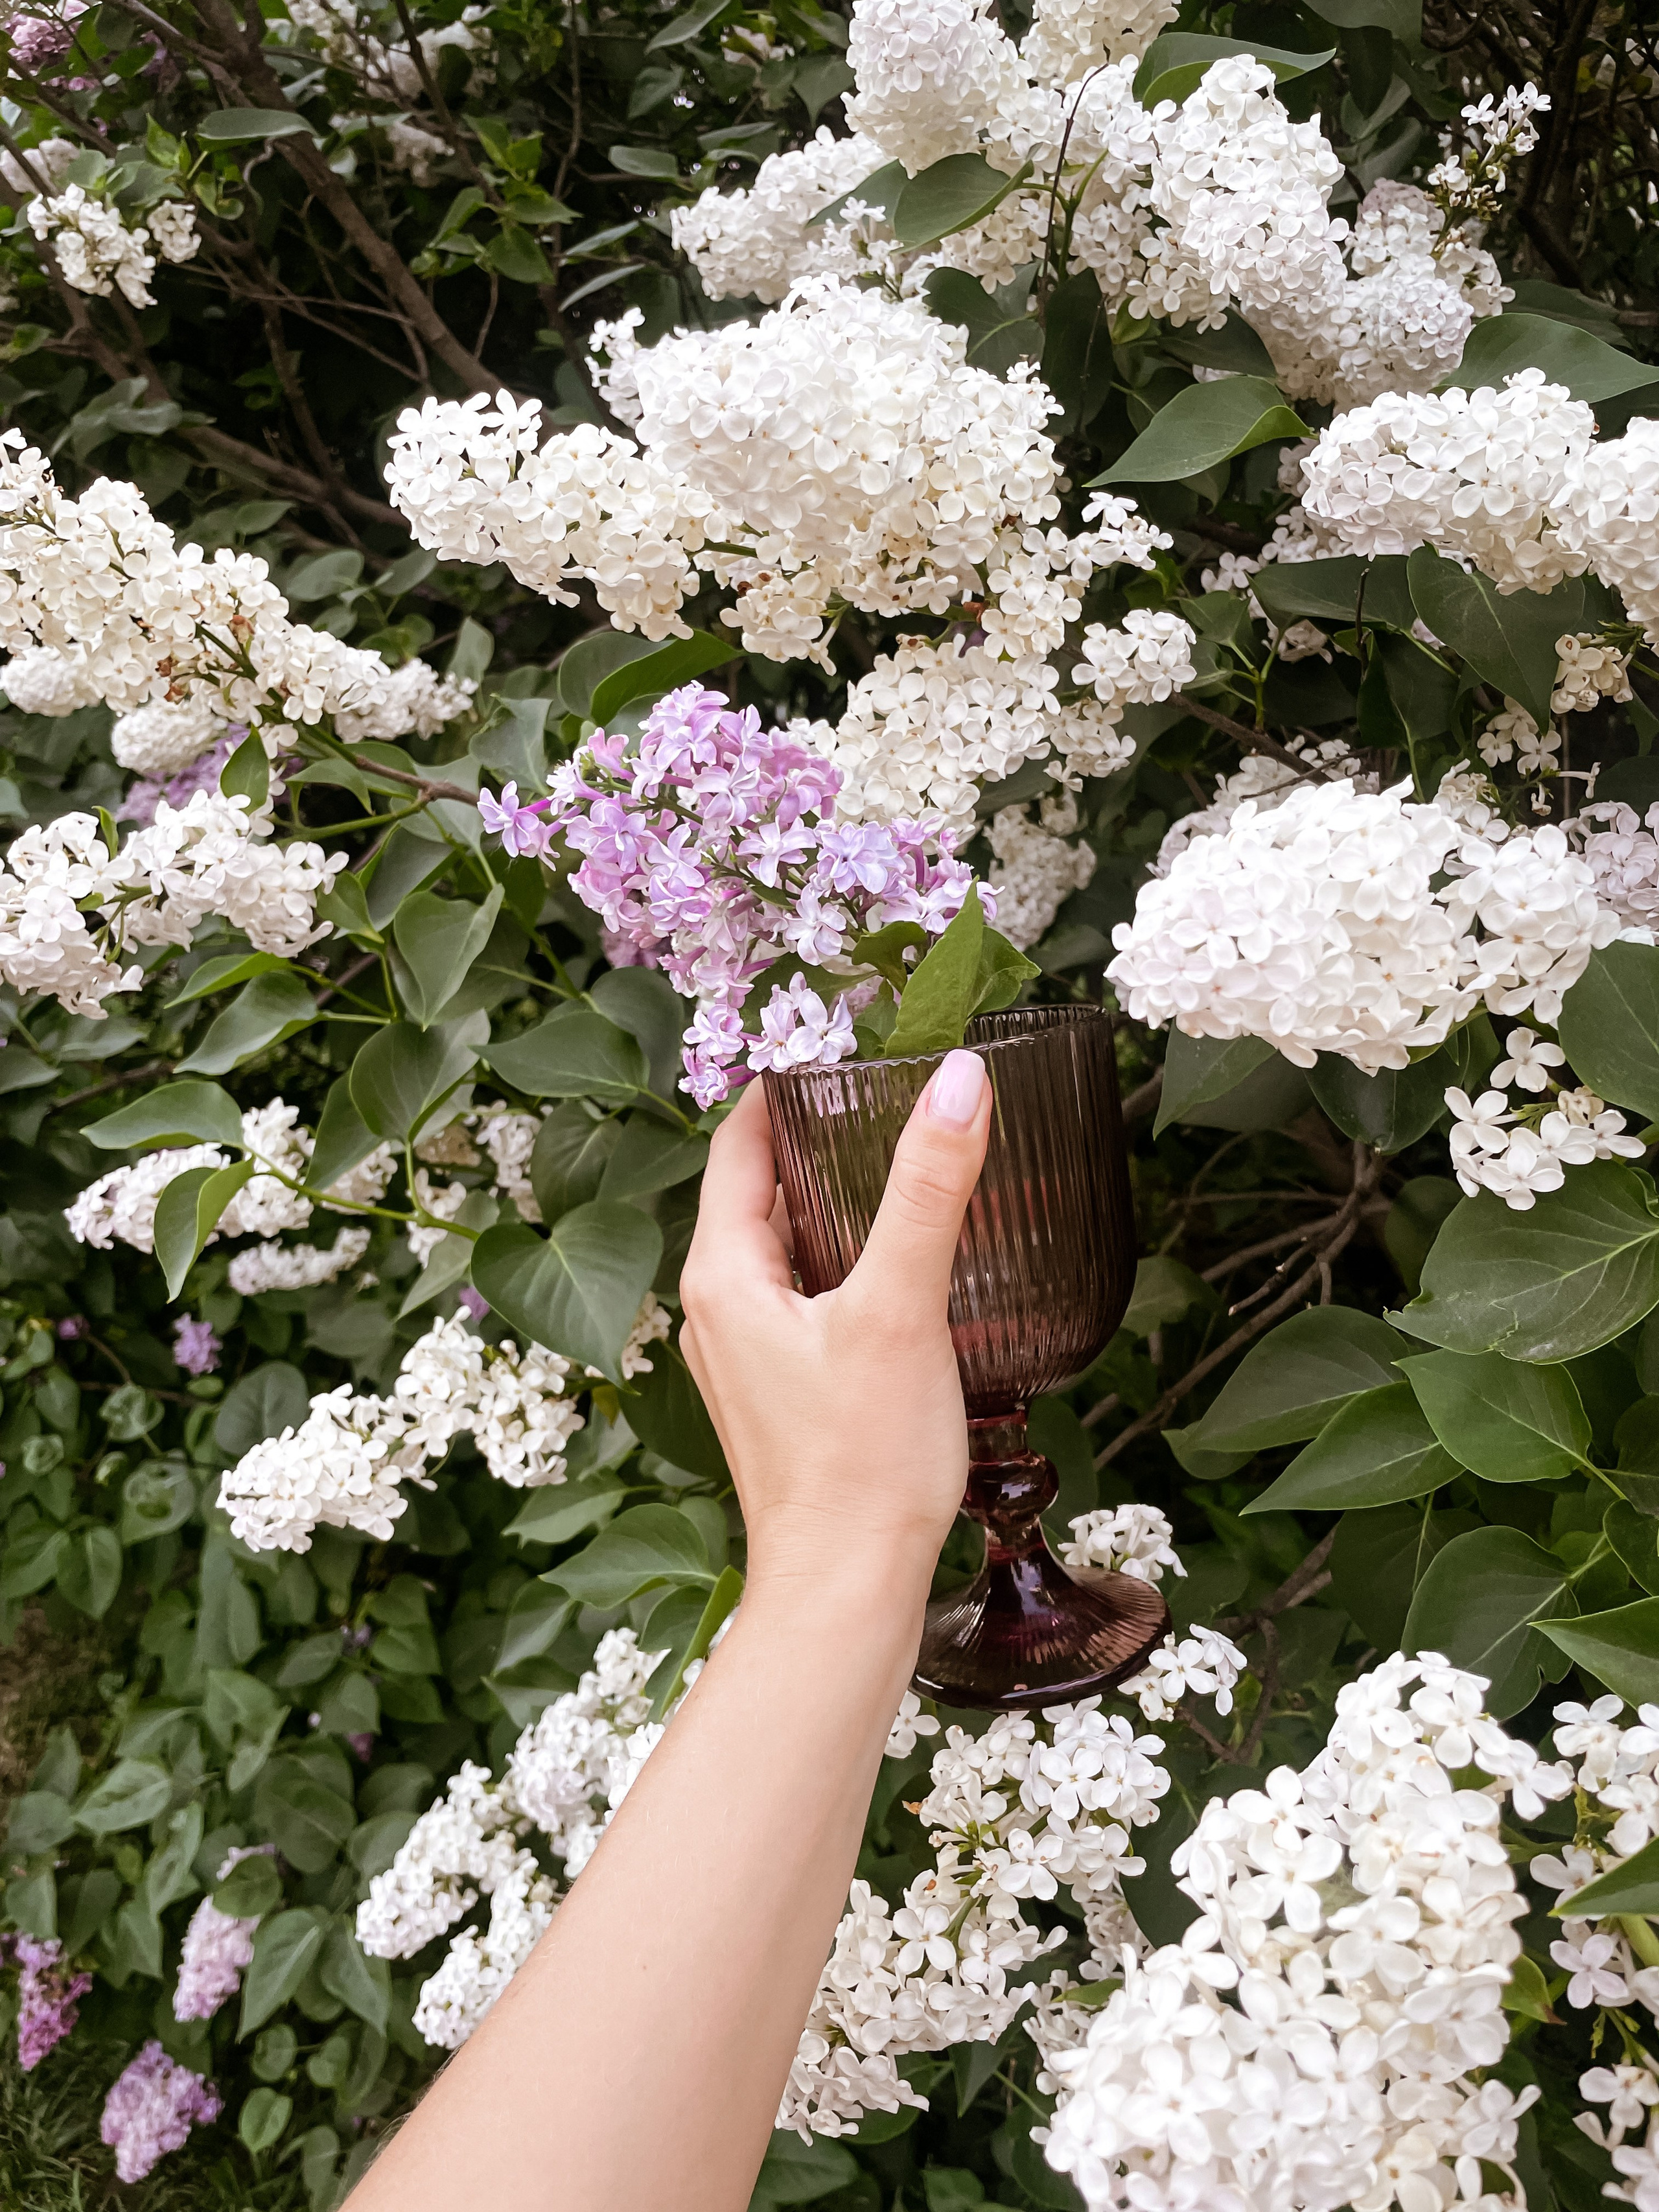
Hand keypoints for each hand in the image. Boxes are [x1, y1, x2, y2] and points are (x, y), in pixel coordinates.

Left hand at [680, 1049, 991, 1599]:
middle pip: (760, 1192)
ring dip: (835, 1205)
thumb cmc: (863, 1462)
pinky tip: (903, 1269)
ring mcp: (745, 1357)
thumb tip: (958, 1079)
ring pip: (784, 1249)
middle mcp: (717, 1311)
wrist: (846, 1591)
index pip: (740, 1143)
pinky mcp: (781, 1395)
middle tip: (892, 1092)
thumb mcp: (901, 1309)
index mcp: (723, 1275)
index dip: (787, 1088)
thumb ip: (928, 1190)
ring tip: (906, 1164)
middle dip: (819, 1140)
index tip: (846, 1045)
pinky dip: (845, 1263)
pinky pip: (803, 1299)